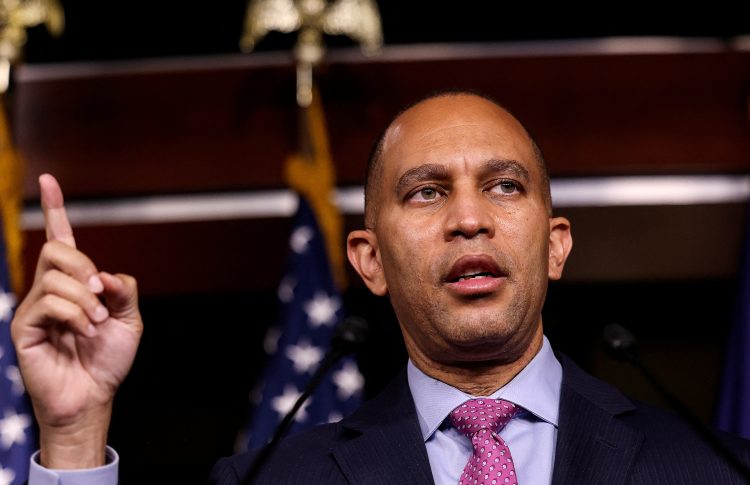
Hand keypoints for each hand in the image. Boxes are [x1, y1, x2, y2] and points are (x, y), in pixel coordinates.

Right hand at [10, 174, 142, 468]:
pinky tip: (84, 330)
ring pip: (57, 277)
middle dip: (86, 268)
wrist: (95, 394)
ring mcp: (34, 307)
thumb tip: (105, 273)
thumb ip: (124, 289)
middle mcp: (50, 289)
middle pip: (57, 251)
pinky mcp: (24, 327)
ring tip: (96, 324)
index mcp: (75, 283)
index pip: (60, 239)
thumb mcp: (130, 319)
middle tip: (102, 295)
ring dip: (87, 299)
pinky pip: (49, 302)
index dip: (56, 209)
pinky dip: (75, 314)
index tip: (49, 179)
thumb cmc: (108, 358)